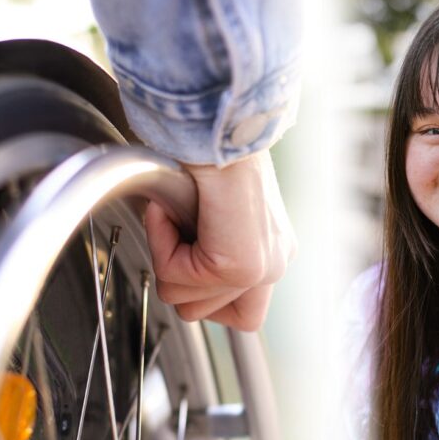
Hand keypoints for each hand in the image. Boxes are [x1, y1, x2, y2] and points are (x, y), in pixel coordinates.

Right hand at [145, 149, 295, 330]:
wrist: (212, 124)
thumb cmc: (203, 152)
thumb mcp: (207, 210)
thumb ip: (202, 248)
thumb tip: (174, 275)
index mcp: (271, 251)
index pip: (240, 313)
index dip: (197, 287)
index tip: (186, 243)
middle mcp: (275, 262)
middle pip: (210, 315)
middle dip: (178, 278)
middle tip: (179, 231)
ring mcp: (264, 267)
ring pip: (188, 305)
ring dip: (168, 258)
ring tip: (178, 216)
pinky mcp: (241, 265)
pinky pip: (177, 280)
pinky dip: (162, 244)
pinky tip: (173, 210)